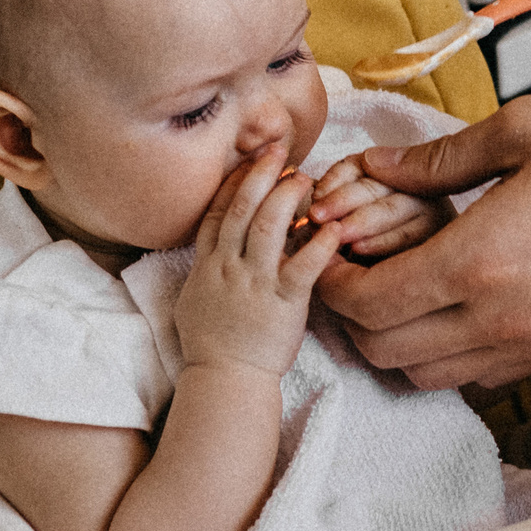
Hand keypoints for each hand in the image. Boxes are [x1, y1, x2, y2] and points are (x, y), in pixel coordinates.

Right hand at [176, 146, 341, 376]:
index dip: (234, 182)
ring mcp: (255, 283)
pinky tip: (335, 227)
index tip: (250, 160)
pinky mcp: (283, 302)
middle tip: (279, 150)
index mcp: (207, 265)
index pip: (217, 212)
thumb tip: (215, 243)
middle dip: (260, 174)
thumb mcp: (195, 299)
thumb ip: (208, 266)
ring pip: (268, 227)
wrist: (225, 379)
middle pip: (241, 208)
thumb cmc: (212, 344)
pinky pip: (303, 266)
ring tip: (306, 177)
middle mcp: (228, 268)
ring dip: (288, 197)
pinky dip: (320, 244)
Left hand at [315, 95, 530, 388]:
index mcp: (476, 261)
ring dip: (393, 338)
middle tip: (353, 263)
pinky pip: (472, 376)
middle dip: (350, 312)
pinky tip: (453, 302)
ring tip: (400, 283)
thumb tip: (381, 163)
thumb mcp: (527, 127)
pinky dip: (442, 352)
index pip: (364, 301)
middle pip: (381, 351)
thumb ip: (441, 155)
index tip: (328, 242)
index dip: (328, 276)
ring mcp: (524, 345)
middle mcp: (493, 319)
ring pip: (422, 375)